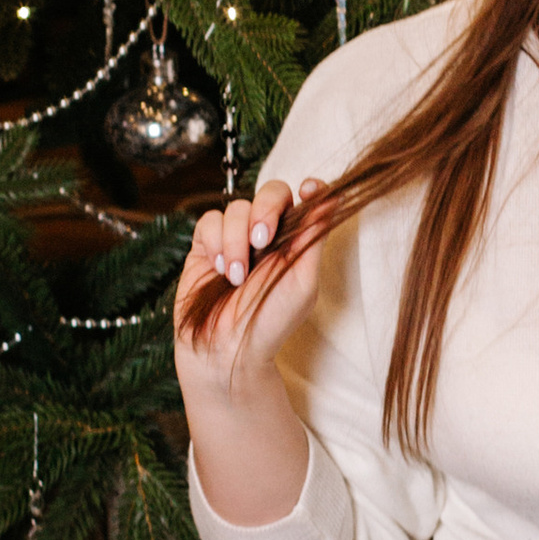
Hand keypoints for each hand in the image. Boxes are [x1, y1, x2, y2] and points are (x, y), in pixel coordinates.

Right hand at [173, 175, 326, 401]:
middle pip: (271, 192)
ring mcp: (236, 238)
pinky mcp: (206, 245)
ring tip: (237, 276)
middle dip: (266, 209)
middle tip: (261, 241)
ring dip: (236, 240)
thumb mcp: (303, 282)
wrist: (228, 350)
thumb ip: (313, 239)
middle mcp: (267, 235)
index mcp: (295, 242)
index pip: (304, 200)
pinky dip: (216, 241)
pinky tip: (220, 269)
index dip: (309, 189)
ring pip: (237, 208)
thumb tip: (332, 198)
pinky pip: (210, 221)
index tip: (308, 191)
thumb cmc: (271, 322)